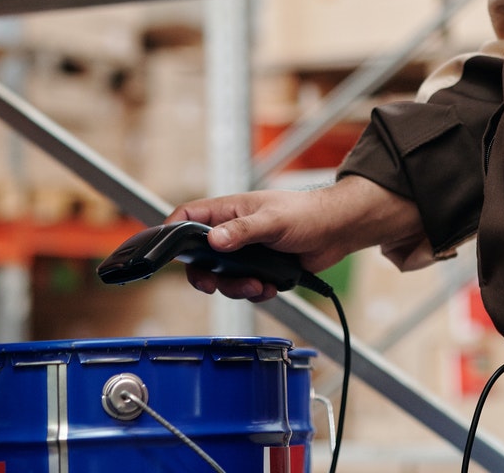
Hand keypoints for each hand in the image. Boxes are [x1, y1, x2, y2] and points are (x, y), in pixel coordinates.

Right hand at [168, 175, 424, 301]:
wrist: (337, 231)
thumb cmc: (306, 213)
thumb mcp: (272, 220)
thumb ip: (242, 231)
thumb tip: (213, 241)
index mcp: (228, 211)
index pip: (187, 217)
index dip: (171, 233)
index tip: (165, 255)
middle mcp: (232, 231)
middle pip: (199, 257)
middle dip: (206, 276)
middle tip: (213, 286)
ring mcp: (245, 251)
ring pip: (222, 277)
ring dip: (236, 288)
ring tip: (258, 285)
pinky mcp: (260, 269)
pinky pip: (244, 287)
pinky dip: (255, 292)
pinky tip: (270, 287)